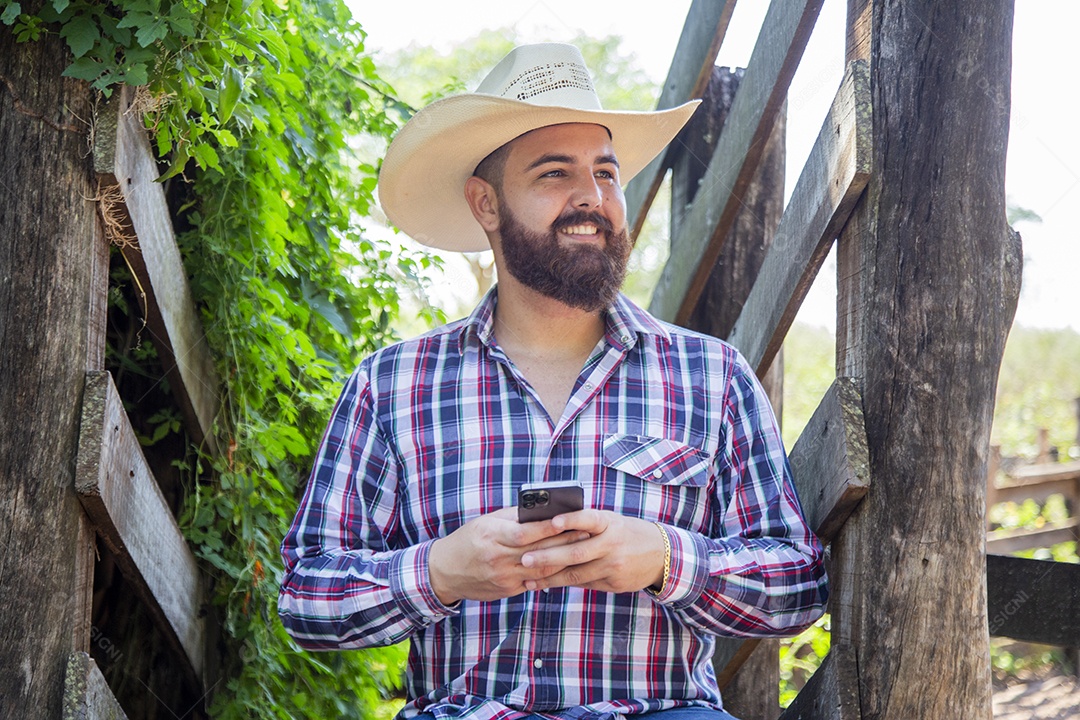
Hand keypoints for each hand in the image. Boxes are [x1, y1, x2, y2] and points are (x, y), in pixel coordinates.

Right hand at [428, 507, 588, 604]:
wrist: (445, 572)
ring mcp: (503, 577)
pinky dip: (551, 574)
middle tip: (587, 532)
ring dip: (564, 559)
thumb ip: (513, 517)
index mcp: (492, 536)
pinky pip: (534, 581)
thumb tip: (542, 509)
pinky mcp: (507, 590)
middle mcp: (498, 558)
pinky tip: (567, 566)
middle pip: (538, 551)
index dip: (548, 527)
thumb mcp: (486, 522)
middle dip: (564, 542)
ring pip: (540, 569)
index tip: (568, 519)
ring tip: (583, 549)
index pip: (525, 532)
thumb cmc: (468, 540)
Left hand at [518, 510, 666, 593]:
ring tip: (528, 578)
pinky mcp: (614, 583)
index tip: (552, 522)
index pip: (589, 518)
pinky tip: (546, 585)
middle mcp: (612, 544)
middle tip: (525, 559)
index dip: (571, 520)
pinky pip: (584, 584)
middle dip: (548, 557)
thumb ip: (586, 526)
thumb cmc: (626, 533)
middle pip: (576, 552)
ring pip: (576, 574)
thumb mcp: (611, 522)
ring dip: (549, 578)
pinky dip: (564, 584)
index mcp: (609, 523)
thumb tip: (551, 529)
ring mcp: (613, 566)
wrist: (662, 555)